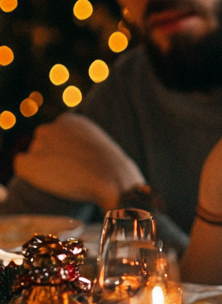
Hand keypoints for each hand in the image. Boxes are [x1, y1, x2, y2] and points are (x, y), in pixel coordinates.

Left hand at [13, 114, 144, 209]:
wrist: (115, 183)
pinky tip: (55, 181)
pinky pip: (22, 167)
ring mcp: (38, 145)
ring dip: (47, 168)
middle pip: (43, 146)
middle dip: (55, 159)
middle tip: (76, 172)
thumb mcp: (101, 147)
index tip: (82, 164)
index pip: (58, 138)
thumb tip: (75, 158)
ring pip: (35, 158)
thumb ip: (81, 145)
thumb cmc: (116, 170)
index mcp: (70, 120)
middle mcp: (50, 128)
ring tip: (70, 178)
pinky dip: (34, 176)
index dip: (68, 154)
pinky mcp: (28, 163)